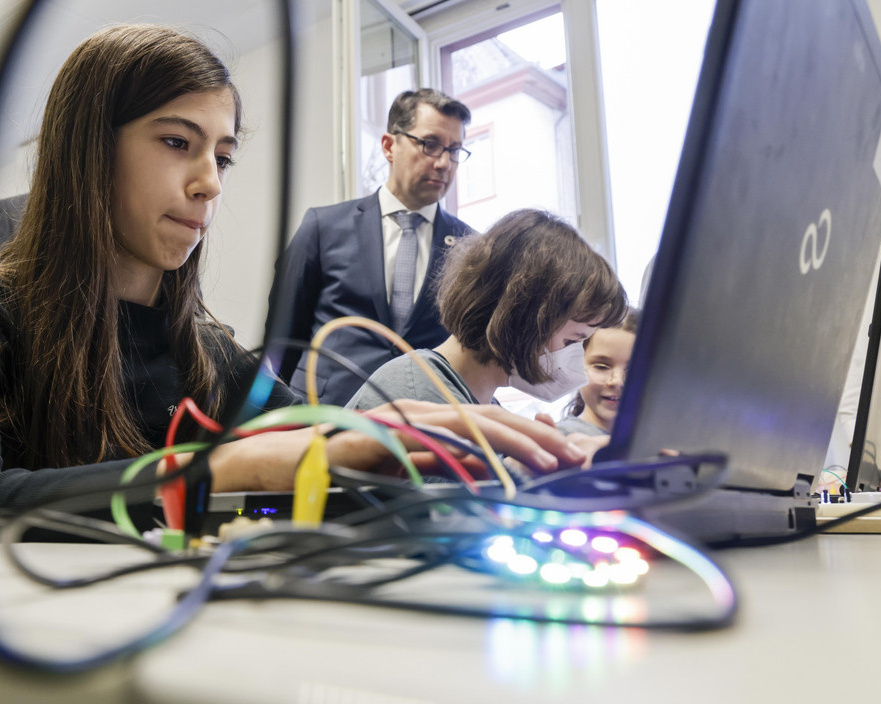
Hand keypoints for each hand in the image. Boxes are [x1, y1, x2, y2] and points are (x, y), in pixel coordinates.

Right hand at [359, 399, 589, 473]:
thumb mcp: (417, 464)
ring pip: (474, 423)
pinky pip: (438, 440)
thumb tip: (495, 470)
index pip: (493, 418)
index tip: (566, 451)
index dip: (532, 432)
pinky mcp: (394, 433)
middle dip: (538, 435)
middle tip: (573, 455)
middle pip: (493, 416)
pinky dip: (470, 450)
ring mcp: (409, 419)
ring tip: (549, 460)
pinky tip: (495, 463)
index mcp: (434, 416)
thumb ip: (453, 463)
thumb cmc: (357, 463)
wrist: (307, 459)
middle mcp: (426, 410)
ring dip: (516, 441)